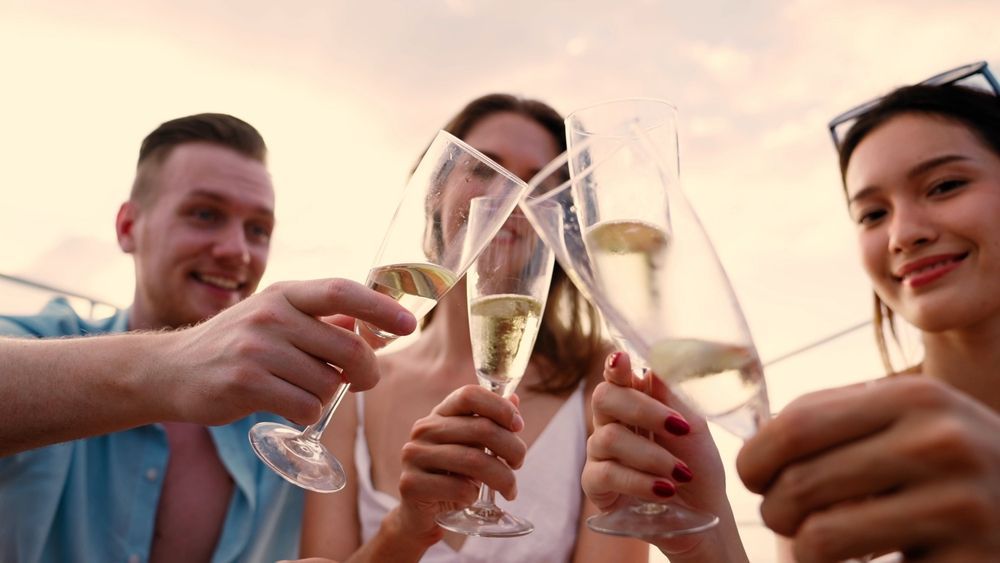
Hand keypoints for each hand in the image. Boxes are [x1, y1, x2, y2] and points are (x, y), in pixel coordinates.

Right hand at [152, 278, 415, 425]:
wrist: (170, 369)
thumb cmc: (236, 344)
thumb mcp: (275, 316)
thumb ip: (321, 318)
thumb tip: (372, 324)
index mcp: (285, 293)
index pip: (342, 292)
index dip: (380, 308)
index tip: (409, 324)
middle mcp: (272, 315)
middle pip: (348, 346)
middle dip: (366, 370)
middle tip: (364, 380)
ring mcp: (257, 348)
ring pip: (329, 382)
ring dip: (328, 395)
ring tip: (302, 390)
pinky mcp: (245, 383)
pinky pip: (306, 406)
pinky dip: (307, 413)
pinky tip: (287, 407)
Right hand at [394, 384, 525, 540]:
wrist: (421, 514)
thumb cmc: (453, 476)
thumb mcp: (472, 447)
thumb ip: (491, 423)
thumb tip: (514, 399)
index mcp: (440, 414)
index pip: (470, 395)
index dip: (500, 407)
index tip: (518, 426)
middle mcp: (424, 429)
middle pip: (482, 428)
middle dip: (513, 448)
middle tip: (518, 464)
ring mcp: (414, 455)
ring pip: (474, 461)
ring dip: (502, 478)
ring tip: (510, 489)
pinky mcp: (411, 484)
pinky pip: (459, 488)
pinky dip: (474, 496)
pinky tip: (472, 499)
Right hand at [583, 351, 735, 556]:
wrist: (703, 512)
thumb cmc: (697, 463)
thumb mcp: (694, 427)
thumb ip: (672, 397)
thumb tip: (655, 366)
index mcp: (634, 401)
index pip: (617, 375)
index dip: (615, 366)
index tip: (622, 360)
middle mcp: (611, 422)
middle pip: (604, 398)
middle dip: (643, 410)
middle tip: (679, 427)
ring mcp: (599, 452)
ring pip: (609, 438)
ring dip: (652, 456)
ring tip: (681, 473)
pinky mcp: (595, 484)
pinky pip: (607, 474)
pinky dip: (640, 481)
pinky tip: (665, 490)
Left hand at [738, 376, 999, 562]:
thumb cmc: (952, 469)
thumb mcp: (912, 421)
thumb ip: (840, 421)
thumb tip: (754, 442)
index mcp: (916, 396)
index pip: (797, 424)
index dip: (757, 458)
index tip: (754, 479)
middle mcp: (942, 443)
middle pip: (799, 482)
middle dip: (775, 510)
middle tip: (787, 520)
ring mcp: (961, 507)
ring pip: (818, 536)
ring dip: (802, 551)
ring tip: (821, 547)